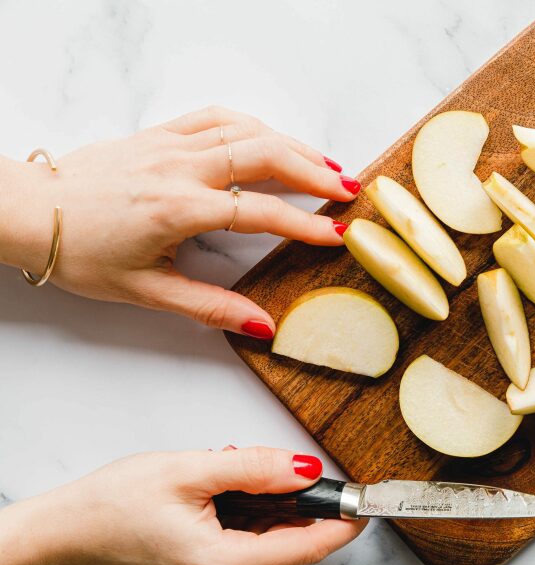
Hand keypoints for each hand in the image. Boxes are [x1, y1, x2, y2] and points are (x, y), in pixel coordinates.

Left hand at [0, 106, 359, 337]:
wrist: (29, 212)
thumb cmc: (80, 252)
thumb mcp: (146, 292)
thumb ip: (209, 307)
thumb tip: (261, 324)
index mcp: (178, 209)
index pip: (260, 212)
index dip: (304, 226)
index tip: (338, 236)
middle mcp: (179, 168)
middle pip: (265, 155)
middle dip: (315, 172)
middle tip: (350, 189)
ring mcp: (170, 144)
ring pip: (247, 131)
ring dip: (292, 145)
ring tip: (326, 164)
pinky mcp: (160, 134)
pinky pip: (217, 118)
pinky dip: (253, 125)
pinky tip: (273, 138)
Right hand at [0, 446, 366, 564]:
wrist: (63, 535)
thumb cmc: (113, 505)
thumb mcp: (191, 470)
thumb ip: (258, 468)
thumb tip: (307, 468)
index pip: (311, 545)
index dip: (345, 518)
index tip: (368, 495)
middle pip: (294, 540)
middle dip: (296, 498)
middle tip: (274, 462)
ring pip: (272, 539)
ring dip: (268, 502)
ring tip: (229, 473)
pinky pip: (251, 543)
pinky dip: (249, 513)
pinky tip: (222, 490)